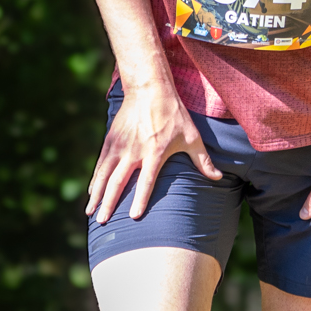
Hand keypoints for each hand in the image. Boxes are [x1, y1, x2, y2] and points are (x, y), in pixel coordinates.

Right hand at [86, 82, 220, 224]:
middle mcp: (134, 151)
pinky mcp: (111, 140)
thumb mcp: (192, 136)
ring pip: (105, 175)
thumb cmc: (174, 114)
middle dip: (109, 203)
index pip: (147, 181)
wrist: (149, 89)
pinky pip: (100, 164)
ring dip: (97, 194)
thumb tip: (219, 177)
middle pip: (119, 181)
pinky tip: (91, 192)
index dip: (141, 199)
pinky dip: (95, 179)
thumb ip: (203, 160)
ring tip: (90, 213)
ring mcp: (120, 146)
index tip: (134, 216)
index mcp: (154, 152)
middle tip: (102, 221)